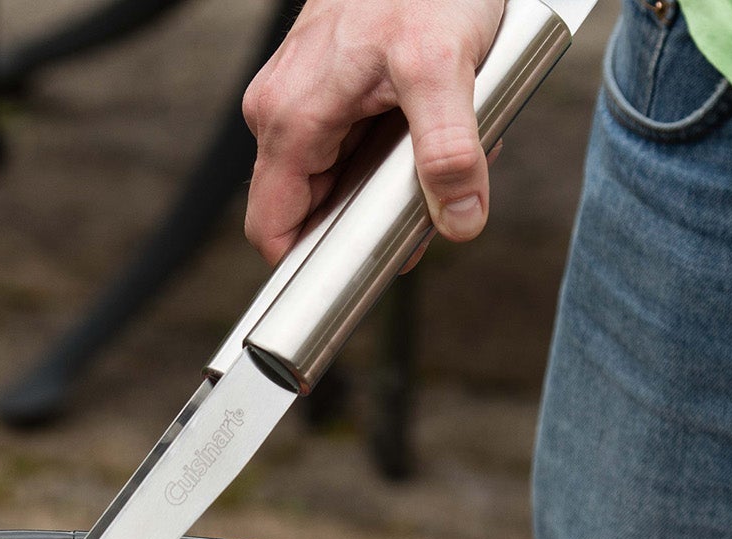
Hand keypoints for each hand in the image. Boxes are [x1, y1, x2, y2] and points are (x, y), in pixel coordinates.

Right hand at [242, 0, 505, 264]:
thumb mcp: (446, 68)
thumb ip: (449, 151)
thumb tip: (458, 221)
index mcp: (289, 121)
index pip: (273, 231)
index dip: (311, 266)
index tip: (357, 278)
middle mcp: (279, 113)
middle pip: (309, 209)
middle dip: (369, 218)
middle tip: (429, 204)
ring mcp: (296, 97)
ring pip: (333, 176)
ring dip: (386, 180)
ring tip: (437, 147)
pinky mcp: (320, 83)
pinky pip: (347, 141)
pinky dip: (389, 145)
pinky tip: (426, 119)